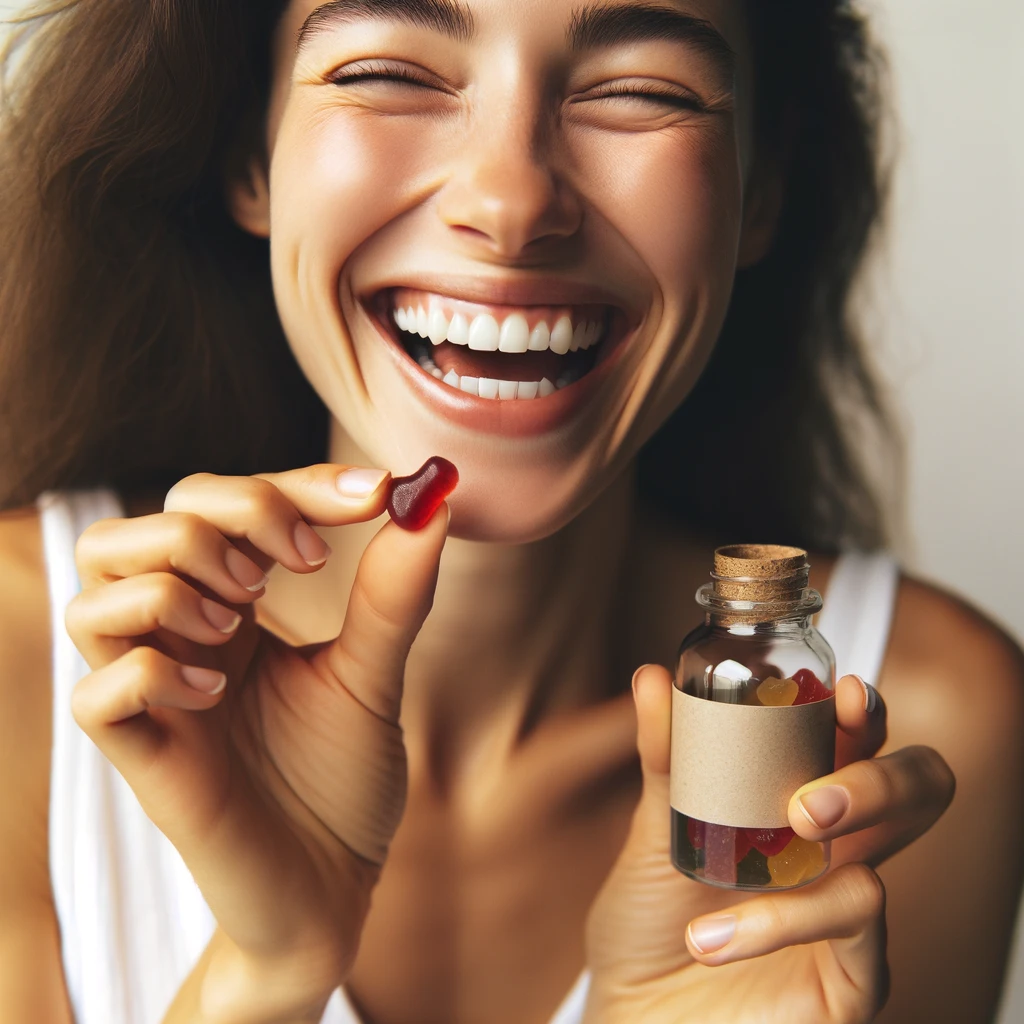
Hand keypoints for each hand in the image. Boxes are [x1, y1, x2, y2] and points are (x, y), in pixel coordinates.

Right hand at [65, 465, 448, 1016]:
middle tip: (298, 565)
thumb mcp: (373, 673)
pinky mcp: (141, 757)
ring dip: (175, 583)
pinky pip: (97, 692)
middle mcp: (180, 638)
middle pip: (137, 526)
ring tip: (243, 628)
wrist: (332, 886)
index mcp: (230, 606)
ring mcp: (154, 695)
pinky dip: (154, 670)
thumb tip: (433, 500)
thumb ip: (393, 593)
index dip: (291, 485)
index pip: (221, 504)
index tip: (374, 495)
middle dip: (221, 519)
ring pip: (96, 591)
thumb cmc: (342, 778)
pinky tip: (216, 691)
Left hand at [583, 668, 954, 1023]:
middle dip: (880, 780)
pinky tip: (710, 936)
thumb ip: (665, 758)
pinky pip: (842, 943)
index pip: (860, 746)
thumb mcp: (650, 829)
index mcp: (799, 802)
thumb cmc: (649, 919)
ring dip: (812, 878)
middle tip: (809, 800)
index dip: (869, 716)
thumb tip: (652, 677)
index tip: (846, 693)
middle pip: (914, 796)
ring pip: (878, 877)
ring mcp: (846, 919)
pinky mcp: (849, 984)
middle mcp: (838, 853)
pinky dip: (774, 927)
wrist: (629, 1010)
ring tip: (748, 865)